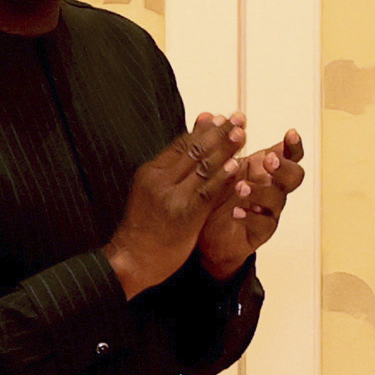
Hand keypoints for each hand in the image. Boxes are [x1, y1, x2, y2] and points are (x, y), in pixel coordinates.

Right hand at [106, 114, 243, 297]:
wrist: (133, 258)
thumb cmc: (145, 225)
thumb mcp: (151, 190)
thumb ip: (170, 170)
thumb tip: (190, 144)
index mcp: (151, 172)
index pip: (181, 144)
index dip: (203, 129)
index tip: (220, 116)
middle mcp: (160, 180)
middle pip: (194, 150)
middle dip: (219, 132)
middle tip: (238, 118)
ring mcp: (172, 197)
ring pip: (203, 167)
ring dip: (225, 148)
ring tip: (241, 134)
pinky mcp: (185, 214)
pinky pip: (208, 191)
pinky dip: (223, 177)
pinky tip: (236, 165)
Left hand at [197, 127, 304, 278]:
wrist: (206, 235)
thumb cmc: (216, 197)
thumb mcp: (215, 167)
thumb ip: (217, 144)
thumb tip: (213, 116)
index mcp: (264, 170)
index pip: (289, 154)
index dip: (294, 145)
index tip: (290, 133)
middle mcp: (271, 188)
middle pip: (294, 176)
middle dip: (284, 166)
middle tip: (268, 160)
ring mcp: (268, 210)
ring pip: (278, 199)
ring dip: (261, 190)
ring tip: (240, 187)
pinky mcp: (260, 231)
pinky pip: (263, 224)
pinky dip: (251, 216)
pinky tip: (237, 212)